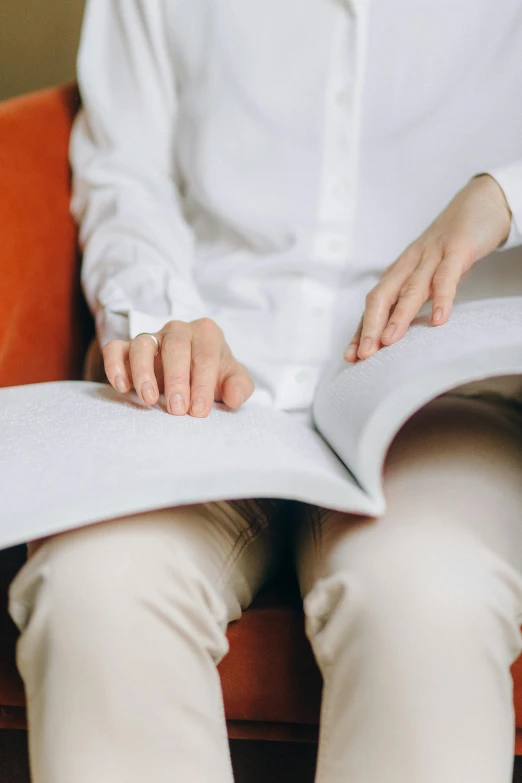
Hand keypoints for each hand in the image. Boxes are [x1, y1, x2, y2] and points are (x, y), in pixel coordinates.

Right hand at [102, 318, 253, 416]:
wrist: (192, 372)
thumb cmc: (213, 376)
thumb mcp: (232, 380)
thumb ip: (239, 387)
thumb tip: (234, 397)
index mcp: (207, 334)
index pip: (206, 356)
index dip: (202, 384)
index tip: (198, 411)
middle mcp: (178, 330)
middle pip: (175, 346)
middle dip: (176, 379)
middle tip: (176, 409)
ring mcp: (152, 337)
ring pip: (142, 344)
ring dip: (144, 372)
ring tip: (149, 400)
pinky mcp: (127, 348)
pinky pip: (115, 349)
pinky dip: (115, 365)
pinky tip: (122, 387)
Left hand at [344, 174, 511, 361]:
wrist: (479, 202)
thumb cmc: (450, 245)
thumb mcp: (427, 273)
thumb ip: (413, 298)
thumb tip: (396, 331)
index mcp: (399, 272)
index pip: (374, 305)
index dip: (361, 330)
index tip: (351, 356)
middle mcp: (409, 264)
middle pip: (382, 297)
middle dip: (370, 327)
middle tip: (364, 355)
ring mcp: (432, 255)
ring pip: (410, 288)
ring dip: (398, 316)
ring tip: (389, 341)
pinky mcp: (458, 249)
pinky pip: (447, 275)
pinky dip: (442, 297)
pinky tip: (438, 319)